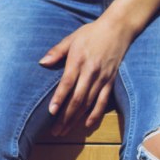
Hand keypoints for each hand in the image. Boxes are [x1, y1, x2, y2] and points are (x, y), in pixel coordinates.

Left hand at [39, 16, 132, 135]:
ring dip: (76, 119)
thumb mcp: (72, 38)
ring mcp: (102, 78)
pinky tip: (86, 124)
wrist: (117, 29)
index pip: (67, 83)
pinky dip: (95, 114)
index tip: (51, 112)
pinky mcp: (110, 81)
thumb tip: (42, 62)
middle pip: (77, 98)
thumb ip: (57, 51)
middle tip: (55, 130)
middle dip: (65, 116)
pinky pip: (103, 101)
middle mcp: (90, 72)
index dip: (59, 98)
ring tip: (65, 130)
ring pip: (88, 103)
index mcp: (78, 60)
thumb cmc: (91, 32)